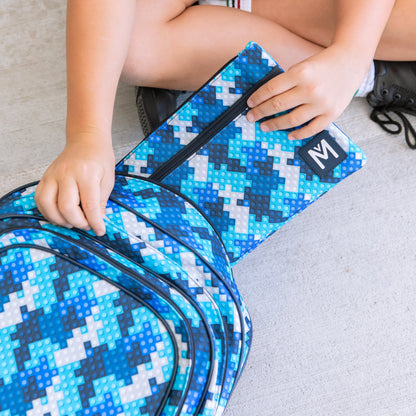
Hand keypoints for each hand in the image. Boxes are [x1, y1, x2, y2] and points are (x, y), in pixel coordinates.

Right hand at [35, 132, 114, 235]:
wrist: (87, 140)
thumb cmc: (100, 159)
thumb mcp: (108, 179)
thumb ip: (101, 200)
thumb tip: (97, 221)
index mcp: (86, 174)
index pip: (89, 205)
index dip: (95, 222)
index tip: (100, 231)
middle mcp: (67, 174)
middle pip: (66, 207)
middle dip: (78, 222)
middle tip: (86, 224)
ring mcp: (53, 175)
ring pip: (48, 204)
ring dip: (59, 219)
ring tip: (72, 222)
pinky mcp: (45, 177)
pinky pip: (39, 198)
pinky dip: (47, 211)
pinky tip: (59, 214)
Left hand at [246, 45, 368, 139]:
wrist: (350, 61)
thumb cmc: (321, 64)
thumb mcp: (301, 66)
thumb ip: (286, 81)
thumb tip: (264, 99)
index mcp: (300, 73)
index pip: (271, 89)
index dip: (257, 98)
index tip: (249, 104)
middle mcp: (311, 88)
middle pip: (278, 105)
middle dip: (261, 112)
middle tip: (252, 117)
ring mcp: (322, 103)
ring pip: (292, 120)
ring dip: (275, 125)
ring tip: (265, 126)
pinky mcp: (332, 113)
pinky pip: (311, 129)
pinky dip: (298, 134)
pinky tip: (289, 135)